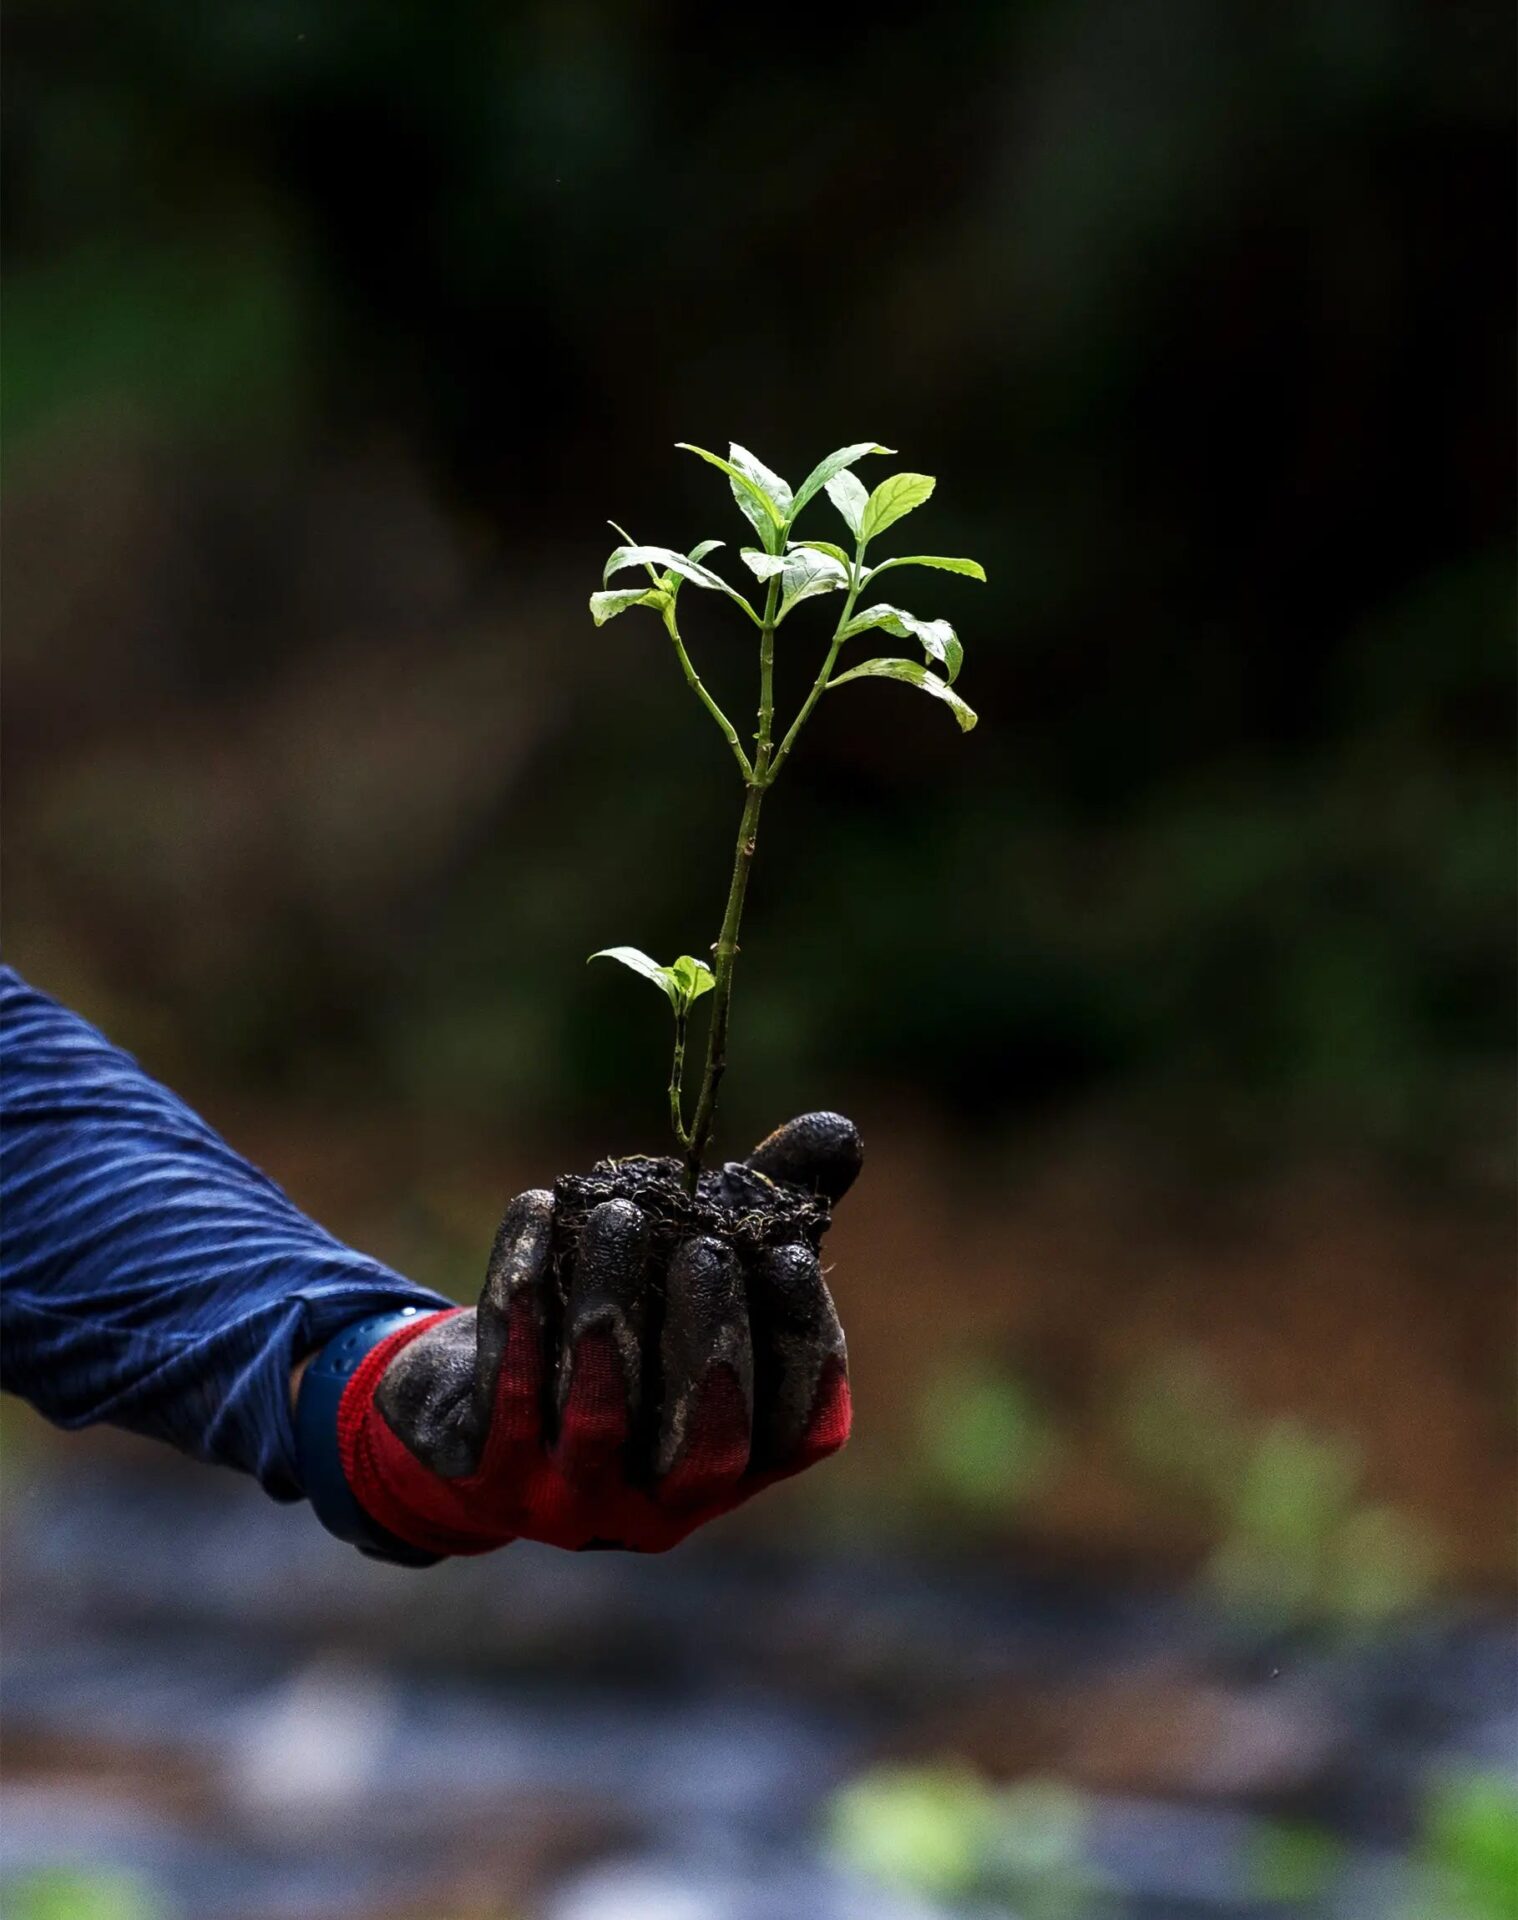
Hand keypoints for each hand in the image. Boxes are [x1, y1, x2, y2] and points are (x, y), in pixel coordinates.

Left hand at [336, 1113, 860, 1553]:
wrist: (471, 1412)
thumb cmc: (620, 1329)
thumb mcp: (699, 1272)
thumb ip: (774, 1211)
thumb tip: (839, 1130)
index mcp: (741, 1464)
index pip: (802, 1428)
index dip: (803, 1342)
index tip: (789, 1253)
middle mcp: (668, 1505)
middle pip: (708, 1445)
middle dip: (711, 1336)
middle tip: (705, 1247)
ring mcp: (576, 1500)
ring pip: (602, 1415)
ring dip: (614, 1306)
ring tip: (620, 1214)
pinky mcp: (492, 1474)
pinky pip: (509, 1391)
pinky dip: (523, 1301)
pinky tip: (538, 1210)